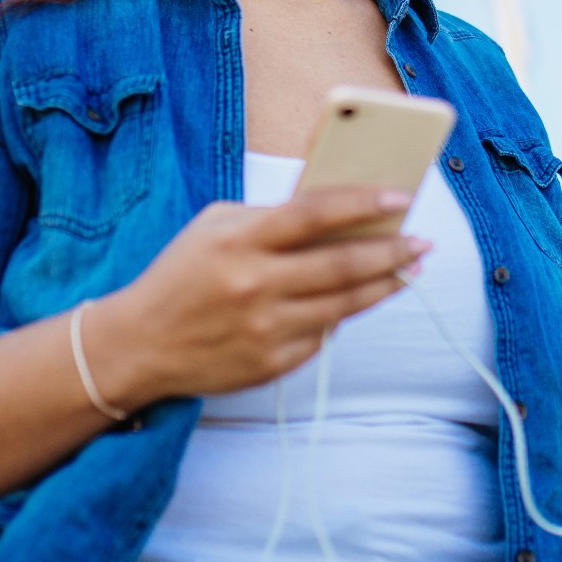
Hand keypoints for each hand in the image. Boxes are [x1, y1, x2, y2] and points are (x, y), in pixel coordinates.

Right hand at [100, 187, 431, 402]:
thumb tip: (338, 212)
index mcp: (241, 239)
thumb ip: (271, 216)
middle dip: (393, 252)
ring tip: (409, 270)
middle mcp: (256, 284)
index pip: (315, 214)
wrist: (139, 344)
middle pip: (343, 265)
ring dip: (385, 286)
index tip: (401, 198)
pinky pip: (322, 336)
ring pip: (346, 306)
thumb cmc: (184, 274)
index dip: (363, 204)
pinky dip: (341, 317)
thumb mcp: (216, 226)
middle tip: (423, 243)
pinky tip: (352, 302)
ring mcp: (265, 328)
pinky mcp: (271, 363)